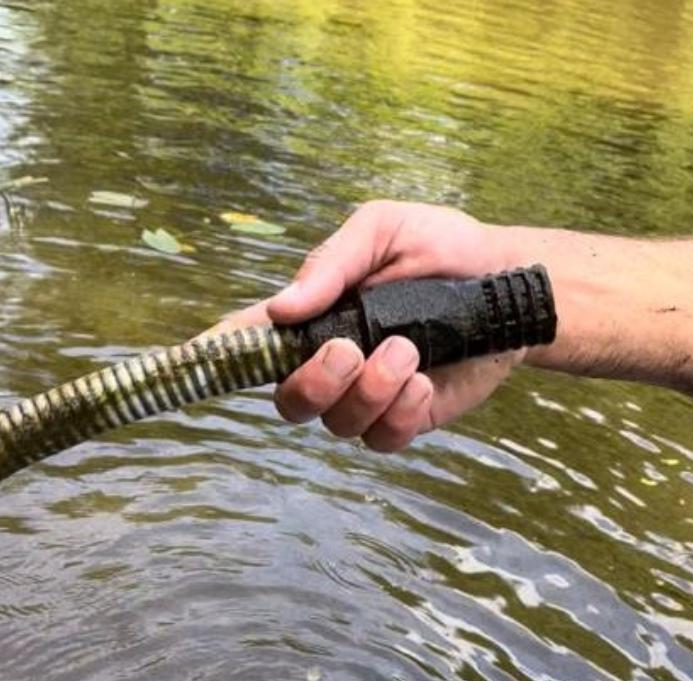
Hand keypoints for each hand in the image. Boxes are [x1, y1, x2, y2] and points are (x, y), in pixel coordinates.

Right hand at [220, 200, 519, 451]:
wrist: (511, 286)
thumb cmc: (442, 249)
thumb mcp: (383, 230)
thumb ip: (332, 264)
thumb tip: (281, 308)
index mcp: (314, 315)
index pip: (249, 340)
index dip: (210, 356)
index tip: (181, 363)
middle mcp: (330, 362)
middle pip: (287, 401)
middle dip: (313, 382)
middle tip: (350, 348)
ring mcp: (366, 396)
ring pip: (335, 424)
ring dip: (370, 390)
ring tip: (410, 350)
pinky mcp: (404, 419)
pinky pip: (381, 439)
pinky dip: (400, 412)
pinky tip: (423, 382)